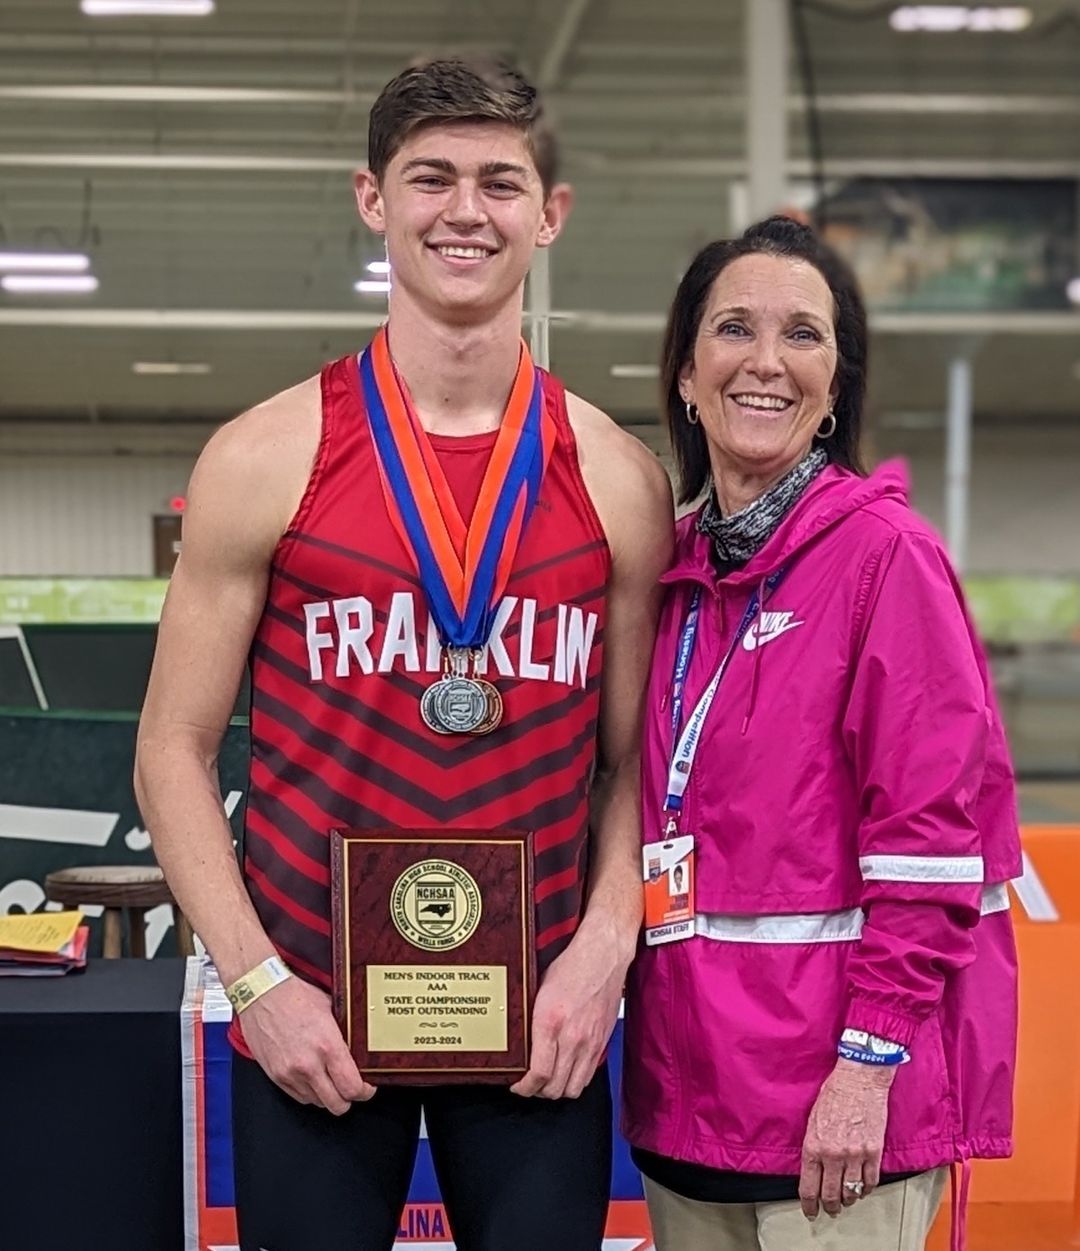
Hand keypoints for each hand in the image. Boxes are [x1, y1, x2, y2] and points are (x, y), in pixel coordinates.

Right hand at [238, 976, 375, 1113]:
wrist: (262, 994)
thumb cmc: (295, 996)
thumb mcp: (331, 1008)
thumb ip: (345, 1032)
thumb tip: (359, 1047)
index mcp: (327, 1045)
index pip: (352, 1086)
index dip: (364, 1092)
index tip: (366, 1088)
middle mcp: (309, 1064)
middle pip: (337, 1104)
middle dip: (348, 1099)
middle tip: (351, 1088)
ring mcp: (290, 1073)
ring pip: (318, 1103)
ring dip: (327, 1096)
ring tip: (330, 1080)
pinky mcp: (276, 1076)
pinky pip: (299, 1097)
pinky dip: (309, 1093)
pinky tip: (313, 1078)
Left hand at [510, 923, 627, 1099]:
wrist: (603, 955)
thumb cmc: (571, 966)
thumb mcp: (539, 990)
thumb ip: (532, 1021)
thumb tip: (520, 1044)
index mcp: (550, 1022)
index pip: (538, 1073)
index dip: (525, 1088)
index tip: (518, 1086)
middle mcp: (572, 1037)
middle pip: (555, 1088)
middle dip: (539, 1092)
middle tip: (530, 1086)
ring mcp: (590, 1042)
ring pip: (574, 1087)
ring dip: (559, 1090)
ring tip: (549, 1082)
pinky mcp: (603, 1041)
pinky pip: (590, 1074)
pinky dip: (577, 1079)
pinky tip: (568, 1070)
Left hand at [798, 1058, 894, 1219]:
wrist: (859, 1079)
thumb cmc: (834, 1094)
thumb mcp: (812, 1120)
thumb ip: (813, 1147)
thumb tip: (813, 1168)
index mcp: (814, 1146)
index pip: (809, 1187)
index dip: (809, 1205)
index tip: (810, 1211)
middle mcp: (833, 1155)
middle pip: (831, 1195)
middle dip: (829, 1207)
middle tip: (829, 1210)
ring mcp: (855, 1155)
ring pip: (852, 1192)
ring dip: (848, 1200)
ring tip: (846, 1200)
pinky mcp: (874, 1152)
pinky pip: (871, 1181)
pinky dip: (866, 1188)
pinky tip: (862, 1188)